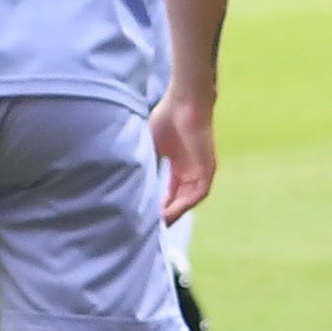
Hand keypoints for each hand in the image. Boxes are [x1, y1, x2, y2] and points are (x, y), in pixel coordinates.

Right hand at [155, 93, 219, 220]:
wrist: (185, 103)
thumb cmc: (167, 118)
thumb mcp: (151, 146)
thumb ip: (145, 163)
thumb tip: (124, 178)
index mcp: (180, 166)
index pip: (169, 193)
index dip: (157, 205)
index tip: (143, 216)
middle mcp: (191, 172)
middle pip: (178, 201)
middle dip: (164, 214)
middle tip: (148, 227)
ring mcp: (201, 172)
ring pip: (187, 201)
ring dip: (174, 214)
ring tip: (157, 225)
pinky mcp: (207, 170)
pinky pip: (197, 195)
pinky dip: (183, 205)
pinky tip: (168, 213)